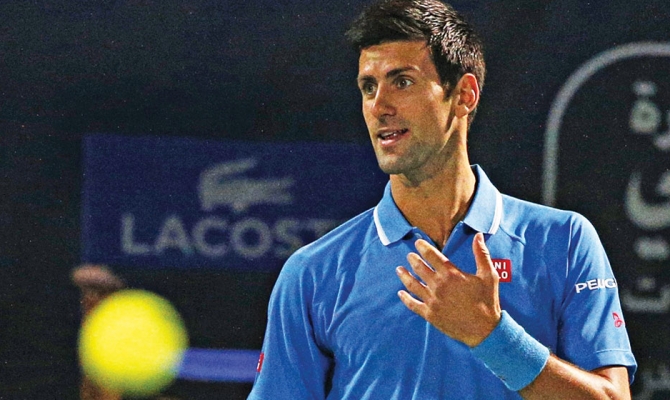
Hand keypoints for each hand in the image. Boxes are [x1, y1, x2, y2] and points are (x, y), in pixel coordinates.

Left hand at [396, 232, 501, 346]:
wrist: (484, 330)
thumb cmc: (487, 301)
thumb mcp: (489, 275)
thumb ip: (481, 254)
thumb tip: (478, 235)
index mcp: (451, 274)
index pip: (432, 255)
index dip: (423, 247)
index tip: (417, 243)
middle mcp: (438, 286)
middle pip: (419, 268)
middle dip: (412, 259)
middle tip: (409, 256)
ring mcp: (432, 301)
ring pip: (412, 284)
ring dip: (404, 275)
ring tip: (399, 269)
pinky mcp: (430, 315)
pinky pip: (412, 304)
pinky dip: (405, 298)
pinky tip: (400, 293)